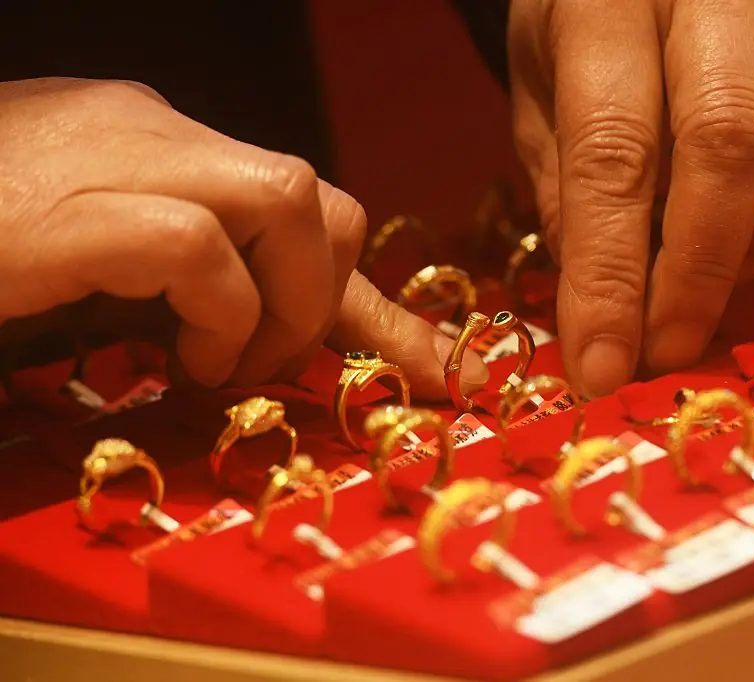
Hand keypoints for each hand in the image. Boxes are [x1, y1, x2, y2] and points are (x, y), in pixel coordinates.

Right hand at [0, 78, 486, 396]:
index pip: (301, 200)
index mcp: (154, 146)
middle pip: (314, 193)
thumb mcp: (113, 290)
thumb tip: (290, 346)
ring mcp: (99, 155)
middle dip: (320, 299)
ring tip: (213, 363)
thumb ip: (208, 300)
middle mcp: (141, 130)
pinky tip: (171, 360)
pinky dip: (212, 315)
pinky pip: (190, 244)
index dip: (364, 294)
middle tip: (252, 361)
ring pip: (282, 195)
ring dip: (279, 309)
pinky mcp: (54, 212)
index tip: (427, 364)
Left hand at [508, 0, 753, 396]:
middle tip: (673, 343)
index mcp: (604, 2)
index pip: (612, 151)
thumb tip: (603, 300)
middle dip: (701, 268)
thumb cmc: (593, 24)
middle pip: (726, 137)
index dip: (610, 274)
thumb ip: (568, 178)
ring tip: (741, 270)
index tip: (604, 366)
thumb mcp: (544, 87)